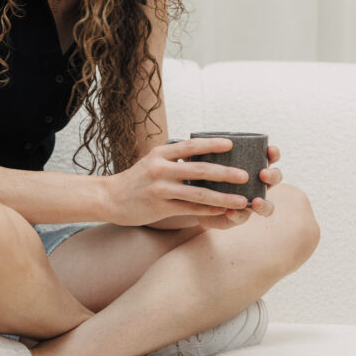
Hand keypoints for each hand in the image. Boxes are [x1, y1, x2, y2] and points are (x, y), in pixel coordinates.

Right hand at [104, 138, 250, 226]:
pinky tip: (223, 211)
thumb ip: (174, 158)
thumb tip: (202, 153)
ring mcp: (160, 189)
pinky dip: (208, 211)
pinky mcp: (160, 207)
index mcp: (160, 153)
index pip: (190, 146)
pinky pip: (189, 209)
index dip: (211, 144)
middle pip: (198, 170)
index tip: (231, 144)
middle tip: (245, 175)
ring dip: (222, 197)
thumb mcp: (152, 161)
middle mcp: (160, 169)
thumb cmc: (137, 179)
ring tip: (242, 199)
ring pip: (197, 194)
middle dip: (225, 173)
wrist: (110, 198)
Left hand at [196, 144, 282, 228]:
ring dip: (263, 203)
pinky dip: (237, 214)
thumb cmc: (206, 174)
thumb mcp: (208, 162)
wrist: (197, 200)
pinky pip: (242, 217)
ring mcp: (250, 201)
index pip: (269, 157)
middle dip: (272, 176)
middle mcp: (256, 184)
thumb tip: (195, 140)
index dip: (273, 154)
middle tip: (263, 174)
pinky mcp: (239, 216)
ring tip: (255, 201)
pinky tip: (230, 211)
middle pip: (274, 179)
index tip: (270, 150)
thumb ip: (208, 153)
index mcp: (252, 166)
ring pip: (267, 205)